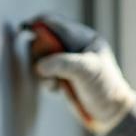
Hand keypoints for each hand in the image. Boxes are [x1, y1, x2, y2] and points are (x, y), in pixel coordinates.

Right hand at [21, 14, 135, 133]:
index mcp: (83, 38)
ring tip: (54, 84)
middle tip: (44, 67)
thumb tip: (38, 65)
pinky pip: (43, 72)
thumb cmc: (105, 87)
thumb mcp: (86, 71)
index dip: (38, 24)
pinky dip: (45, 80)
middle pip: (43, 39)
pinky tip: (56, 88)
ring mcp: (66, 61)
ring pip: (40, 57)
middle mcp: (73, 46)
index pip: (55, 23)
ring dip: (42, 70)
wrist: (110, 112)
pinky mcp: (60, 76)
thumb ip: (62, 63)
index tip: (25, 30)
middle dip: (40, 53)